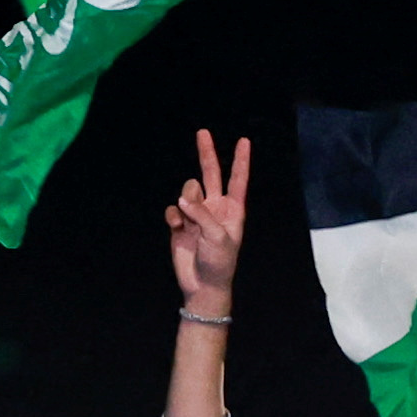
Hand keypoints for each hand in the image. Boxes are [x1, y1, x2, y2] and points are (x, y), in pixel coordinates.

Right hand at [167, 129, 248, 310]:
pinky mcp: (180, 224)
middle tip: (202, 132)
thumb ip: (200, 214)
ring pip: (188, 191)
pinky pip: (173, 209)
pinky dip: (173, 216)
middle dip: (206, 153)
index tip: (244, 141)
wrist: (202, 285)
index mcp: (232, 209)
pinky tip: (177, 228)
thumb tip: (182, 200)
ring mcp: (197, 214)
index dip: (240, 160)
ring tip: (188, 221)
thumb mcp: (216, 236)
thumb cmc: (219, 262)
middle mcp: (215, 207)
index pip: (237, 179)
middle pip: (211, 174)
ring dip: (186, 201)